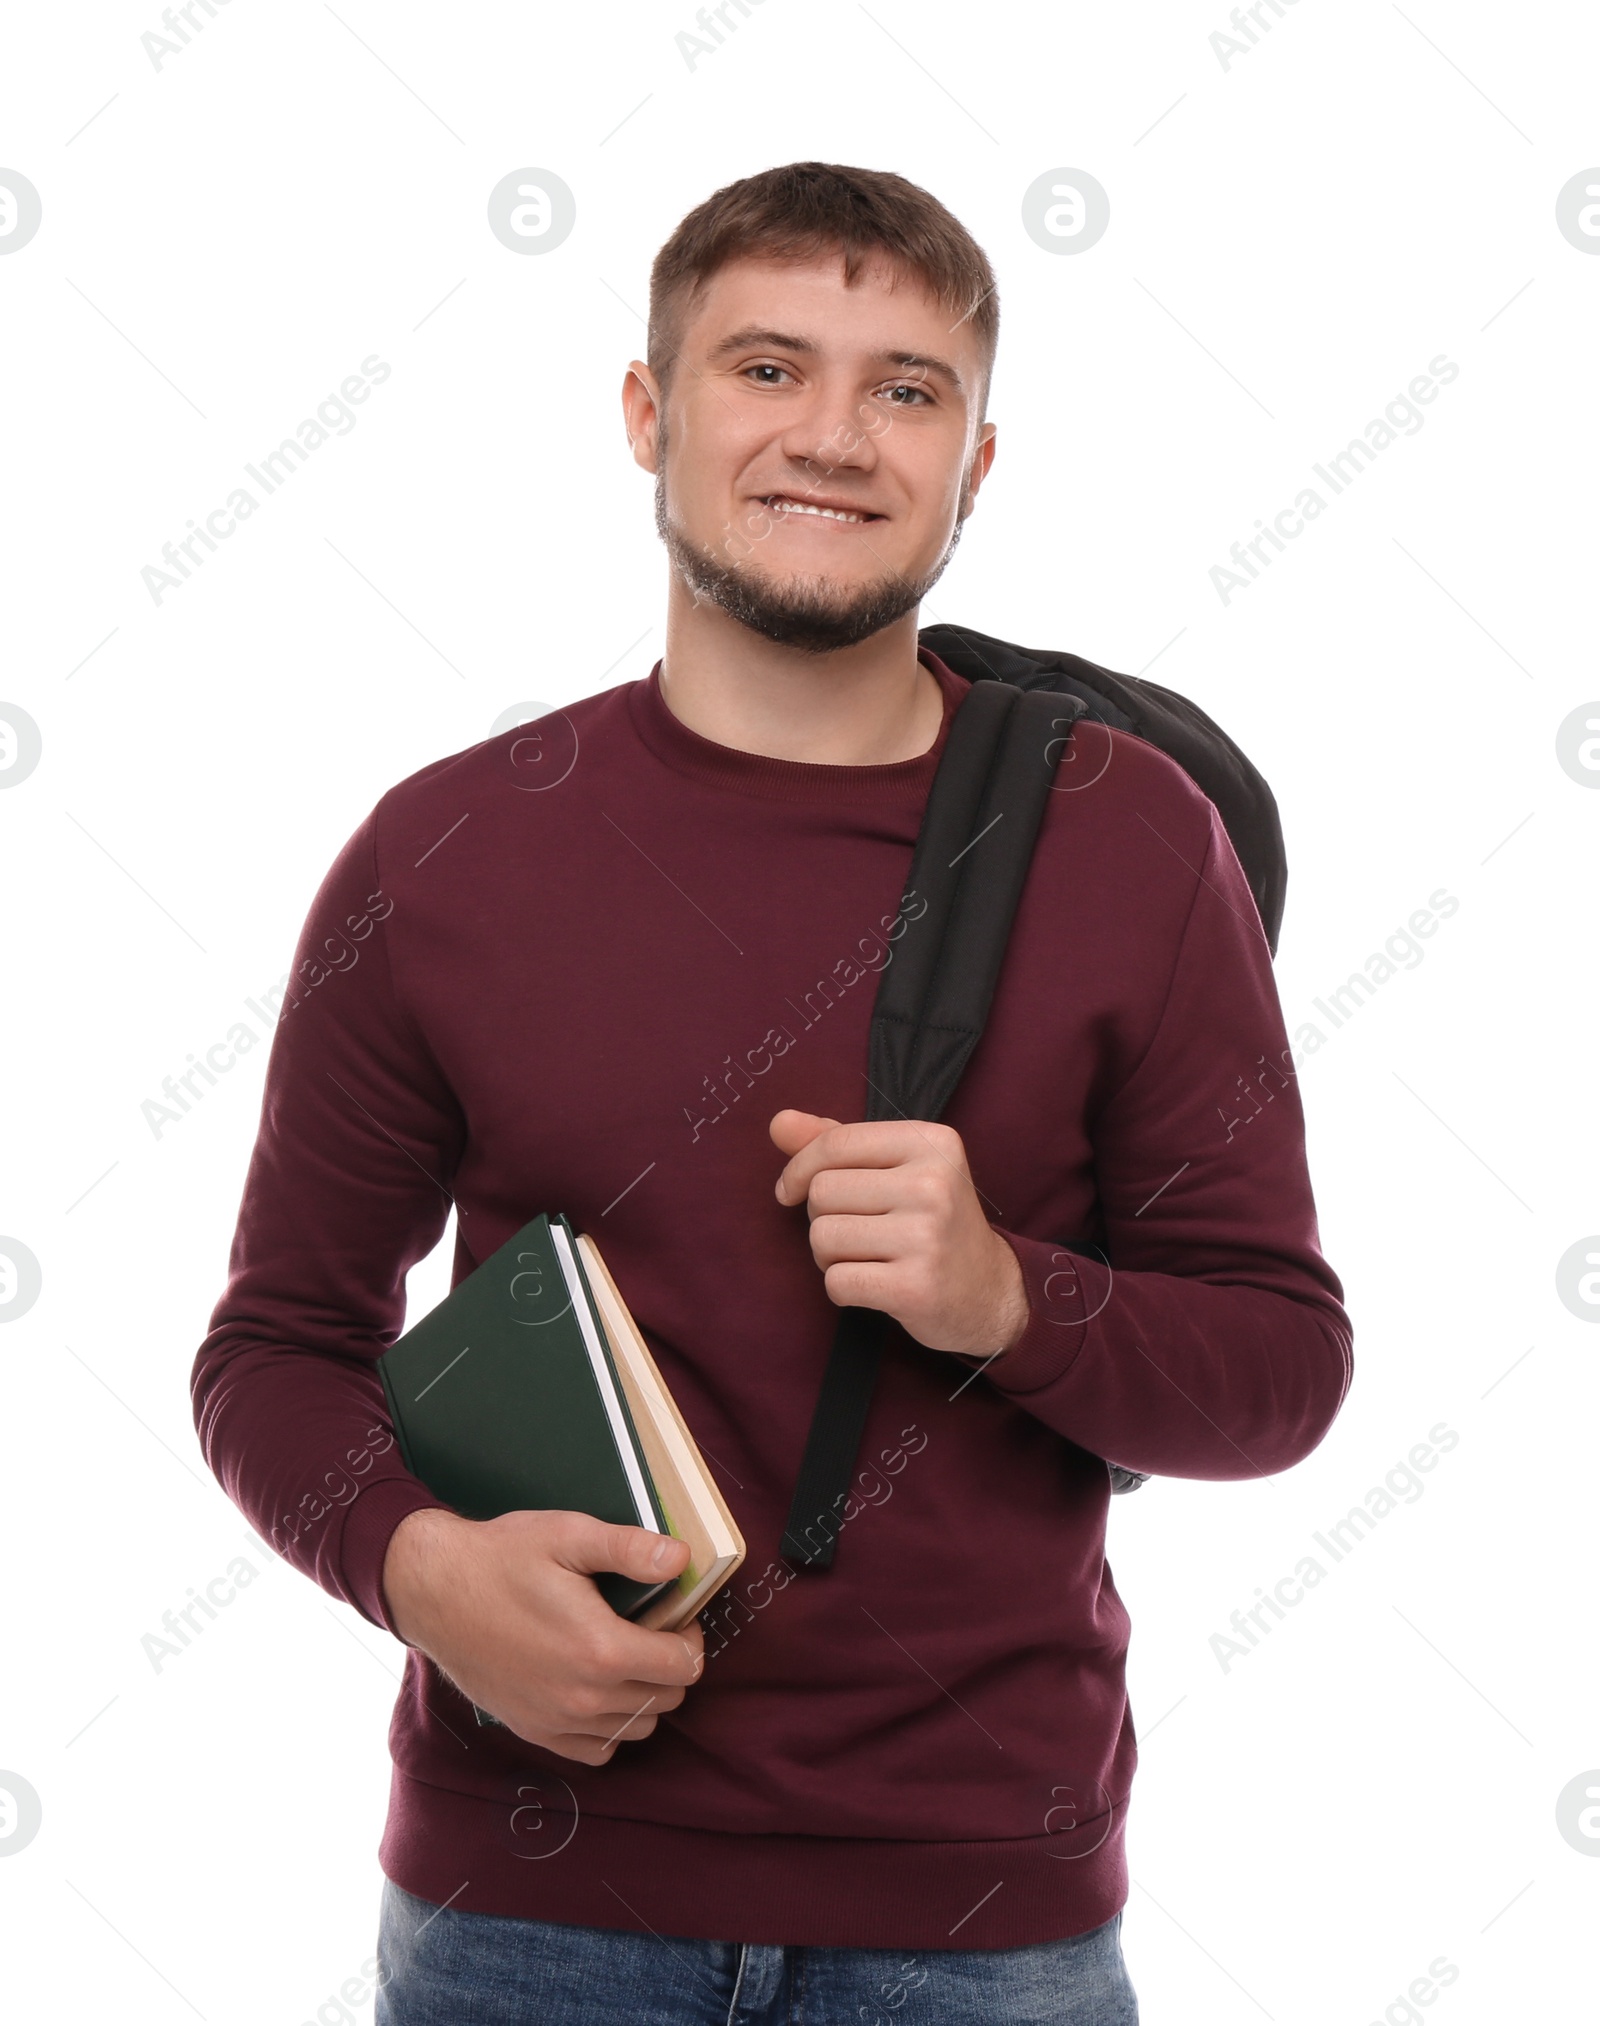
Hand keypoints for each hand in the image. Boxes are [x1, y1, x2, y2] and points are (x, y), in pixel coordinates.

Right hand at [380, 1507, 703, 1761]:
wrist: (433, 1590)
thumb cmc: (501, 1558)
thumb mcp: (569, 1535)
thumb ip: (630, 1549)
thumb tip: (682, 1559)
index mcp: (602, 1650)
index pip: (684, 1667)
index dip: (689, 1638)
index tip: (674, 1616)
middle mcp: (584, 1698)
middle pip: (665, 1700)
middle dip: (670, 1665)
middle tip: (650, 1630)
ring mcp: (557, 1722)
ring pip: (636, 1728)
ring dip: (643, 1696)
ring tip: (623, 1655)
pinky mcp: (533, 1731)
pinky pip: (597, 1750)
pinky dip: (609, 1727)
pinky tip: (597, 1688)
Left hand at [770, 1108, 1030, 1357]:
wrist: (989, 1291)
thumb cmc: (930, 1222)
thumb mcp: (897, 1168)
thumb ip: (836, 1142)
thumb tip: (779, 1122)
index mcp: (932, 1142)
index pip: (836, 1143)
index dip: (798, 1168)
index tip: (789, 1191)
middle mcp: (934, 1184)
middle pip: (822, 1192)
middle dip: (822, 1217)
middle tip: (859, 1233)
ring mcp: (927, 1237)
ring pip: (823, 1237)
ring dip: (829, 1256)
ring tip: (867, 1258)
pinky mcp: (916, 1288)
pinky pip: (837, 1281)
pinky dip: (843, 1288)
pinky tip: (875, 1285)